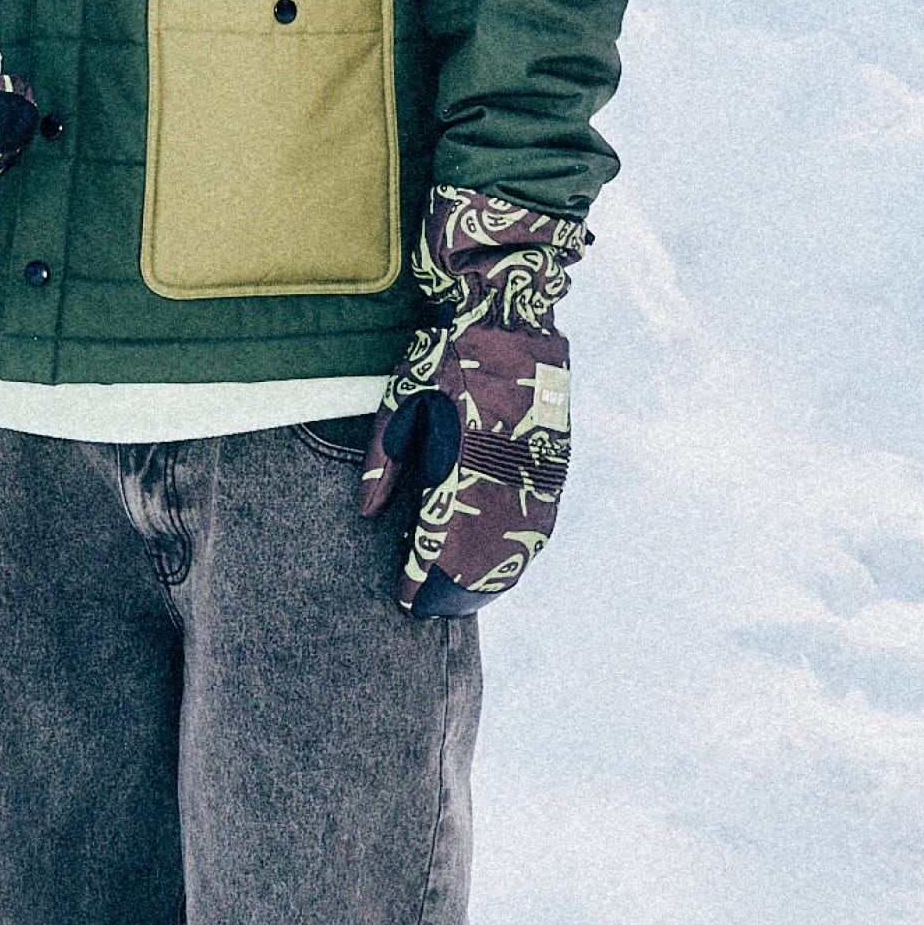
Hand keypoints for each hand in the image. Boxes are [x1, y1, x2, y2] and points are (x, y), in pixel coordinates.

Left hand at [358, 186, 586, 615]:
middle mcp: (501, 469)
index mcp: (458, 455)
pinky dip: (522, 552)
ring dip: (490, 579)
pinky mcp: (557, 459)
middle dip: (452, 589)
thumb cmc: (445, 355)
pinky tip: (506, 569)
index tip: (404, 599)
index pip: (436, 535)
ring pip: (515, 545)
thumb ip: (383, 460)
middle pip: (478, 553)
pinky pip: (543, 521)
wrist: (511, 312)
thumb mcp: (400, 399)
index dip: (419, 574)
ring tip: (464, 602)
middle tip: (430, 612)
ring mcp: (536, 467)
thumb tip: (366, 513)